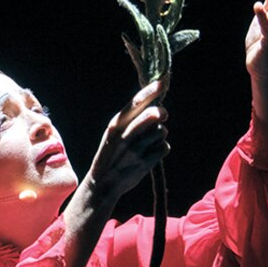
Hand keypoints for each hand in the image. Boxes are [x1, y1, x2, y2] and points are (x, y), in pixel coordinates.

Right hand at [85, 81, 169, 201]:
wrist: (103, 184)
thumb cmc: (111, 154)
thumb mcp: (113, 134)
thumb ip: (130, 120)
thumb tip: (155, 106)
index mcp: (116, 124)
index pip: (136, 103)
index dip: (150, 91)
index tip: (162, 82)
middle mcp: (125, 135)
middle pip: (154, 114)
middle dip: (161, 113)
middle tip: (162, 115)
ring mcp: (136, 150)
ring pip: (161, 131)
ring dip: (160, 134)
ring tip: (149, 141)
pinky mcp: (145, 163)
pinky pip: (164, 147)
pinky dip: (162, 149)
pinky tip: (151, 153)